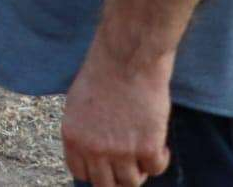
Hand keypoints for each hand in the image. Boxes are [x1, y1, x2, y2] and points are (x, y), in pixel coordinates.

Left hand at [62, 40, 172, 186]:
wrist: (126, 58)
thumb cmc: (103, 72)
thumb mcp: (78, 103)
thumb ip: (83, 131)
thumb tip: (92, 152)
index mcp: (72, 137)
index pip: (80, 173)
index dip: (95, 170)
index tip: (107, 164)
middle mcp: (93, 149)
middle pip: (105, 184)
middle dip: (117, 176)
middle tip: (129, 163)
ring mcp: (121, 151)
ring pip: (131, 182)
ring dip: (139, 169)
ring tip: (144, 150)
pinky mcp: (147, 147)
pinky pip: (155, 169)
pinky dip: (159, 159)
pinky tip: (159, 143)